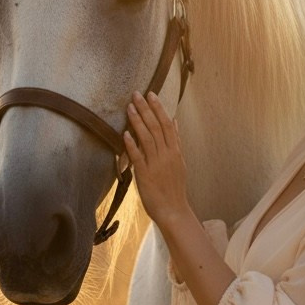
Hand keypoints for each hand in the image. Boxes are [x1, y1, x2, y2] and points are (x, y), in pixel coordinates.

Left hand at [122, 91, 189, 225]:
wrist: (174, 210)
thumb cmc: (174, 187)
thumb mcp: (179, 161)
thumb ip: (175, 141)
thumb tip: (174, 121)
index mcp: (175, 151)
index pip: (167, 124)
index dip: (158, 108)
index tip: (150, 94)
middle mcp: (167, 155)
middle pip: (156, 127)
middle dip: (146, 109)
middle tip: (137, 94)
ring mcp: (156, 164)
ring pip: (147, 138)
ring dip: (137, 121)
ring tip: (129, 107)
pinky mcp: (145, 175)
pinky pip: (138, 157)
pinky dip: (132, 144)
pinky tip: (125, 133)